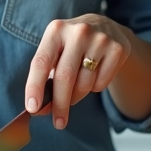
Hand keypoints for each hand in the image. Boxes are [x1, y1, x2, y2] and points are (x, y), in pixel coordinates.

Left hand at [24, 14, 131, 129]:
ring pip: (84, 84)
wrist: (104, 27)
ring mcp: (100, 39)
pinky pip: (101, 84)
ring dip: (77, 96)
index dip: (34, 87)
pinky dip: (95, 88)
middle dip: (60, 104)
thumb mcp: (55, 50)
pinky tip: (94, 74)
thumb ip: (45, 76)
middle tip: (58, 122)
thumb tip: (38, 109)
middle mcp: (78, 31)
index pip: (41, 62)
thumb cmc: (71, 45)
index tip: (32, 108)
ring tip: (76, 89)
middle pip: (65, 77)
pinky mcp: (118, 49)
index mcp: (56, 29)